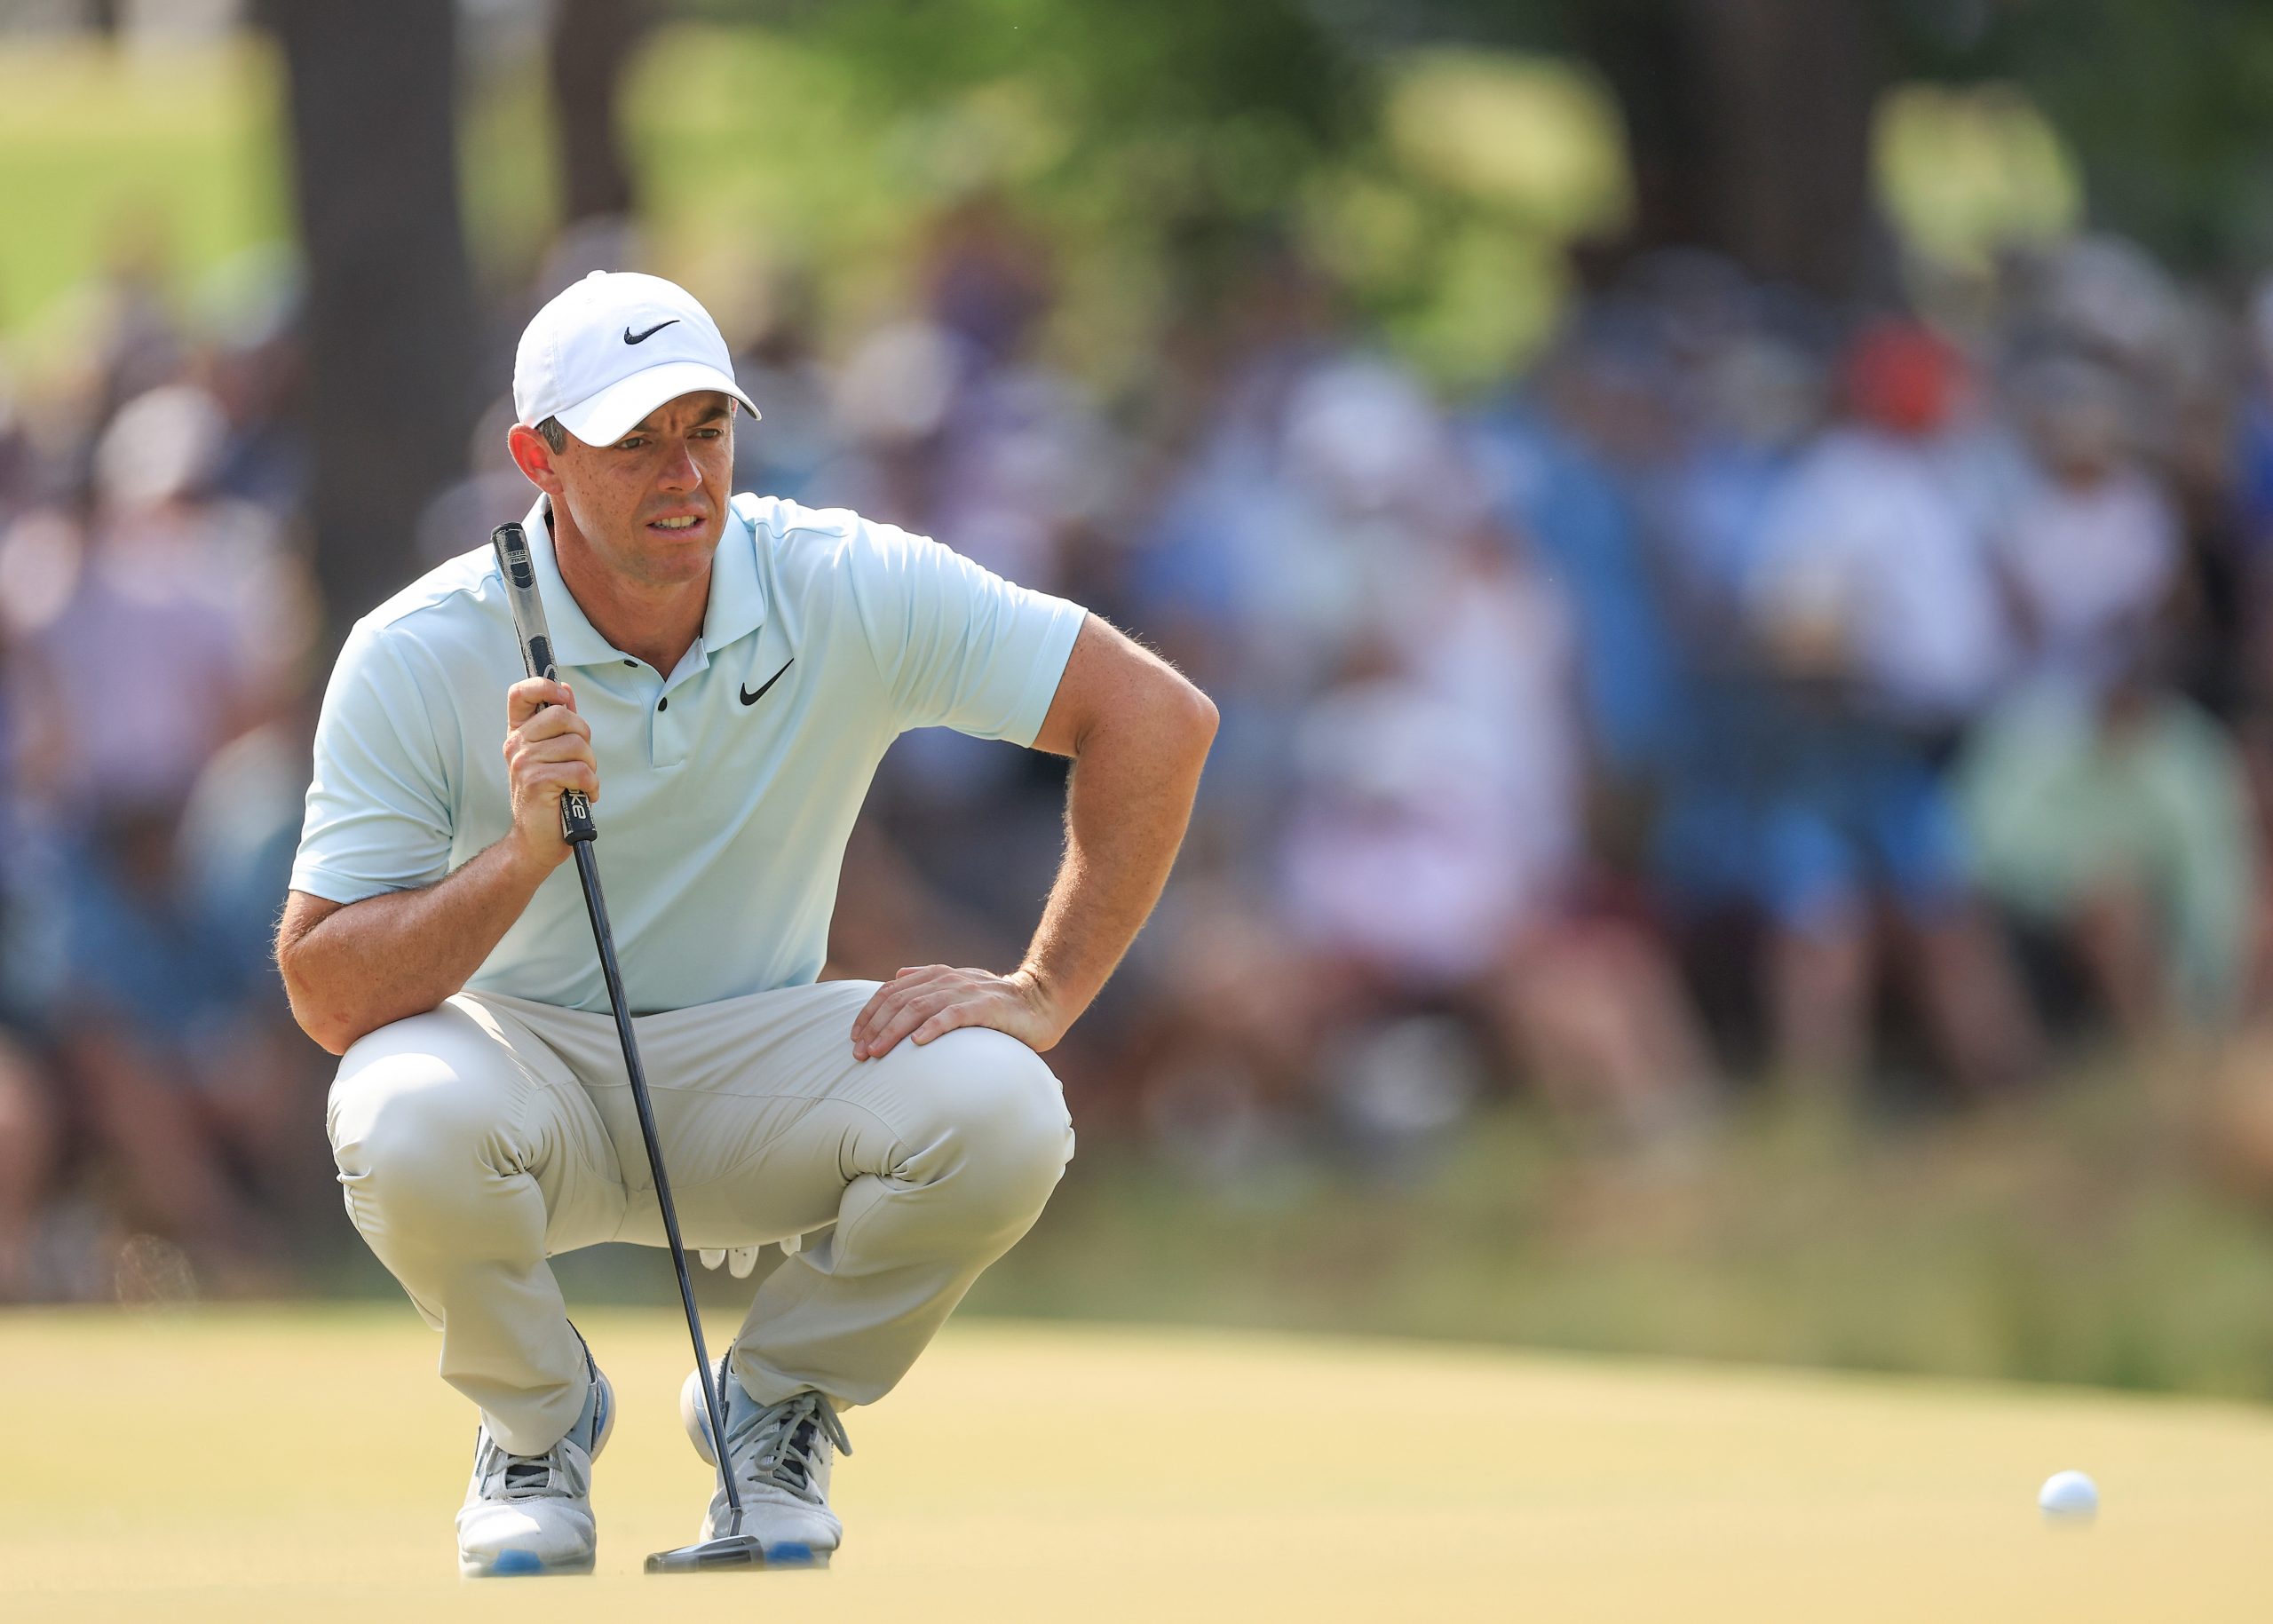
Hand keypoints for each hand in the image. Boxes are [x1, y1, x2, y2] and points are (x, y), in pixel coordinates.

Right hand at [502, 676, 597, 871]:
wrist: (536, 841)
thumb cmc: (550, 797)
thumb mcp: (554, 755)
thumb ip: (559, 724)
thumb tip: (566, 688)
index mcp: (519, 733)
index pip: (521, 693)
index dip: (544, 686)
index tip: (563, 697)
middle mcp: (516, 744)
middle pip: (563, 715)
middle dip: (585, 737)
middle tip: (581, 761)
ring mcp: (523, 762)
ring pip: (577, 744)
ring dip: (590, 766)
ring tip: (580, 783)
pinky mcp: (535, 781)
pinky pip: (580, 771)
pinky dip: (591, 785)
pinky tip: (584, 795)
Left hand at [850, 965, 1061, 1059]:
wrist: (1041, 1002)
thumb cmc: (997, 1003)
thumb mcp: (959, 988)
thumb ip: (929, 982)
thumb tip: (898, 975)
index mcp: (938, 976)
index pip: (892, 991)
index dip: (869, 1013)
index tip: (854, 1037)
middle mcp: (948, 980)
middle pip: (900, 1000)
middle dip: (875, 1026)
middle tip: (859, 1053)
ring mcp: (967, 992)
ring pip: (919, 1007)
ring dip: (893, 1031)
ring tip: (876, 1051)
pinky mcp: (986, 1007)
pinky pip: (953, 1015)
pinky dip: (933, 1028)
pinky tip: (917, 1043)